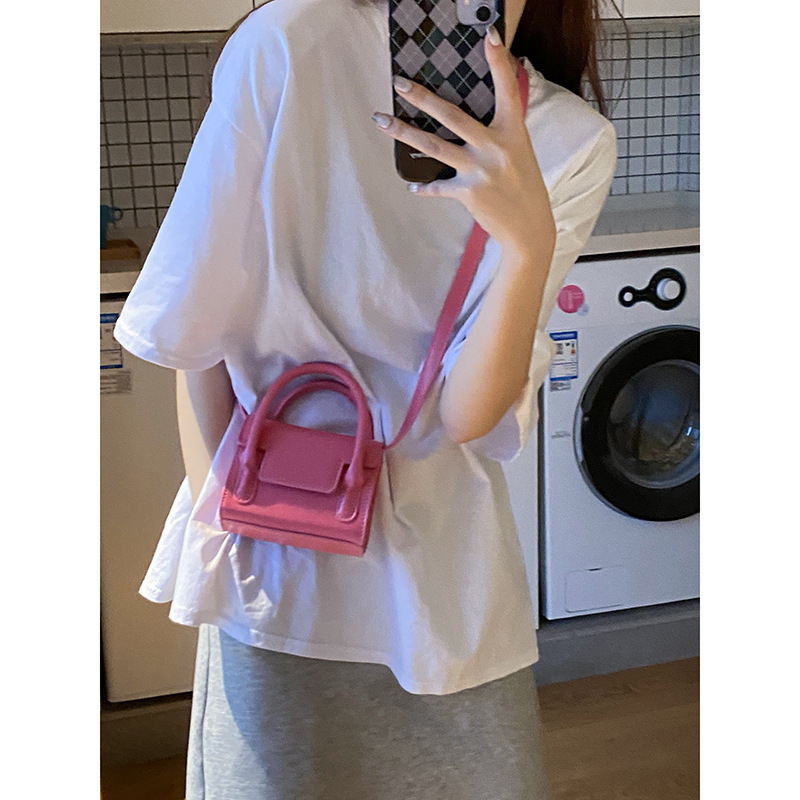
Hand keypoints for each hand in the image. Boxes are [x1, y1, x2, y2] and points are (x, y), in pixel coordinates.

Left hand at [372, 26, 555, 260]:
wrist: (530, 228)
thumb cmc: (524, 188)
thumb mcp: (519, 153)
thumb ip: (498, 133)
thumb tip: (467, 121)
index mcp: (513, 132)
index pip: (506, 89)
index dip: (498, 62)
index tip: (489, 36)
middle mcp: (496, 147)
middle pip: (452, 115)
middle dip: (421, 97)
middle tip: (399, 83)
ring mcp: (480, 170)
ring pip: (434, 146)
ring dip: (404, 132)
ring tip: (382, 122)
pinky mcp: (468, 192)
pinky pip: (438, 186)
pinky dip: (424, 187)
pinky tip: (412, 184)